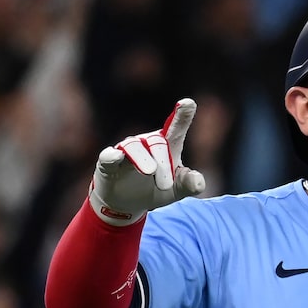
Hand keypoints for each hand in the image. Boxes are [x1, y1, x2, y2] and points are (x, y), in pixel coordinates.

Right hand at [89, 98, 205, 225]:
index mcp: (167, 146)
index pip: (175, 128)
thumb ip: (189, 184)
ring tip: (150, 173)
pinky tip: (116, 157)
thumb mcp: (176, 190)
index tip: (189, 103)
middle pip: (157, 143)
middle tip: (166, 185)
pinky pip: (109, 156)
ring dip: (143, 160)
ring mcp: (126, 151)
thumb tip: (199, 183)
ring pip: (135, 147)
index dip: (182, 116)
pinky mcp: (108, 162)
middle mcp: (146, 143)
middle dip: (164, 163)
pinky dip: (112, 156)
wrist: (128, 204)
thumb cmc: (156, 190)